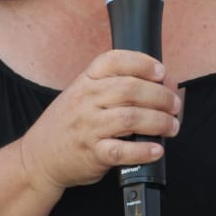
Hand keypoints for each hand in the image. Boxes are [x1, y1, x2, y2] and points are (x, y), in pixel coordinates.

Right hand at [18, 49, 180, 192]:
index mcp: (85, 80)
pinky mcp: (92, 154)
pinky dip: (143, 150)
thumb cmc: (70, 122)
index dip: (142, 63)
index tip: (161, 71)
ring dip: (159, 121)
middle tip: (175, 104)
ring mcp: (88, 127)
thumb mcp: (84, 93)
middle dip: (160, 95)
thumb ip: (117, 85)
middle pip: (129, 89)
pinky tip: (157, 149)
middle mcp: (86, 100)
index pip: (114, 60)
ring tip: (172, 126)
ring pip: (130, 118)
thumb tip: (166, 82)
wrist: (40, 155)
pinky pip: (122, 151)